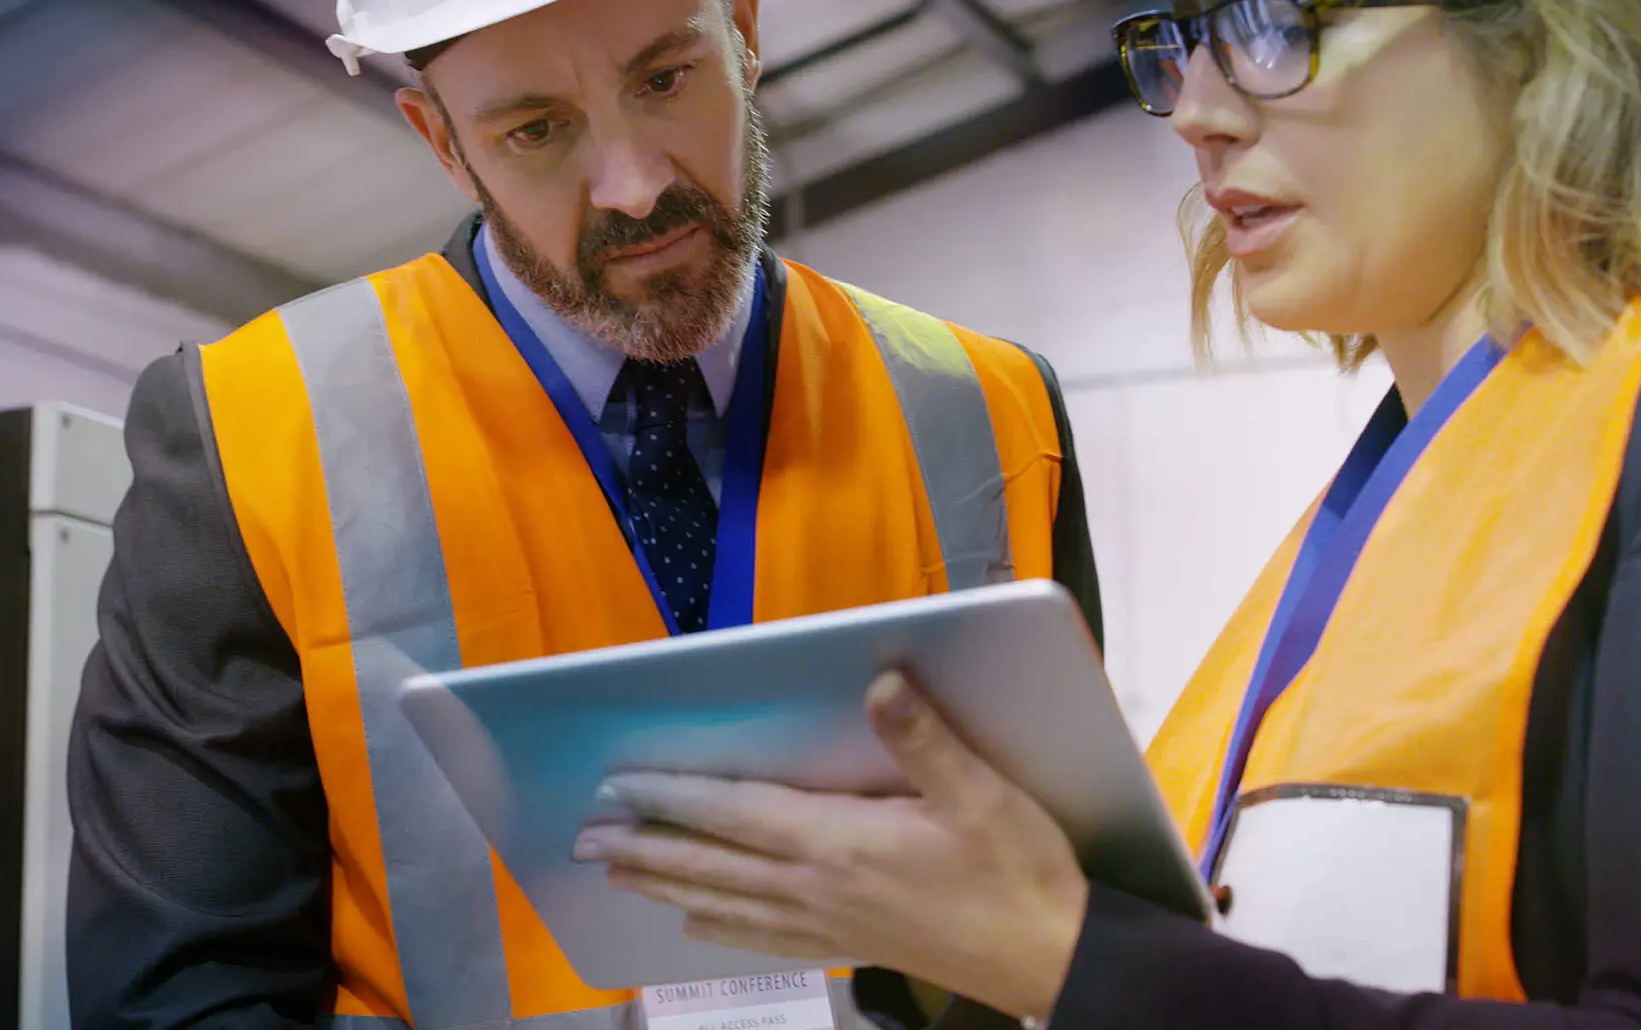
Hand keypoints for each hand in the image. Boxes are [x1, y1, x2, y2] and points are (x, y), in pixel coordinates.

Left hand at [572, 671, 1089, 1021]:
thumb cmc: (1020, 872)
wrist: (1054, 960)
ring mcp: (831, 924)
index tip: (618, 785)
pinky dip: (721, 929)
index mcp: (841, 842)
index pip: (736, 814)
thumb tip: (880, 680)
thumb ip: (925, 739)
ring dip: (667, 886)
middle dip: (646, 847)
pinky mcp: (850, 948)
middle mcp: (819, 887)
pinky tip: (696, 927)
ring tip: (618, 874)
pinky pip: (765, 938)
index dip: (674, 798)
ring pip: (726, 905)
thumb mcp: (983, 795)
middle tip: (586, 836)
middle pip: (713, 864)